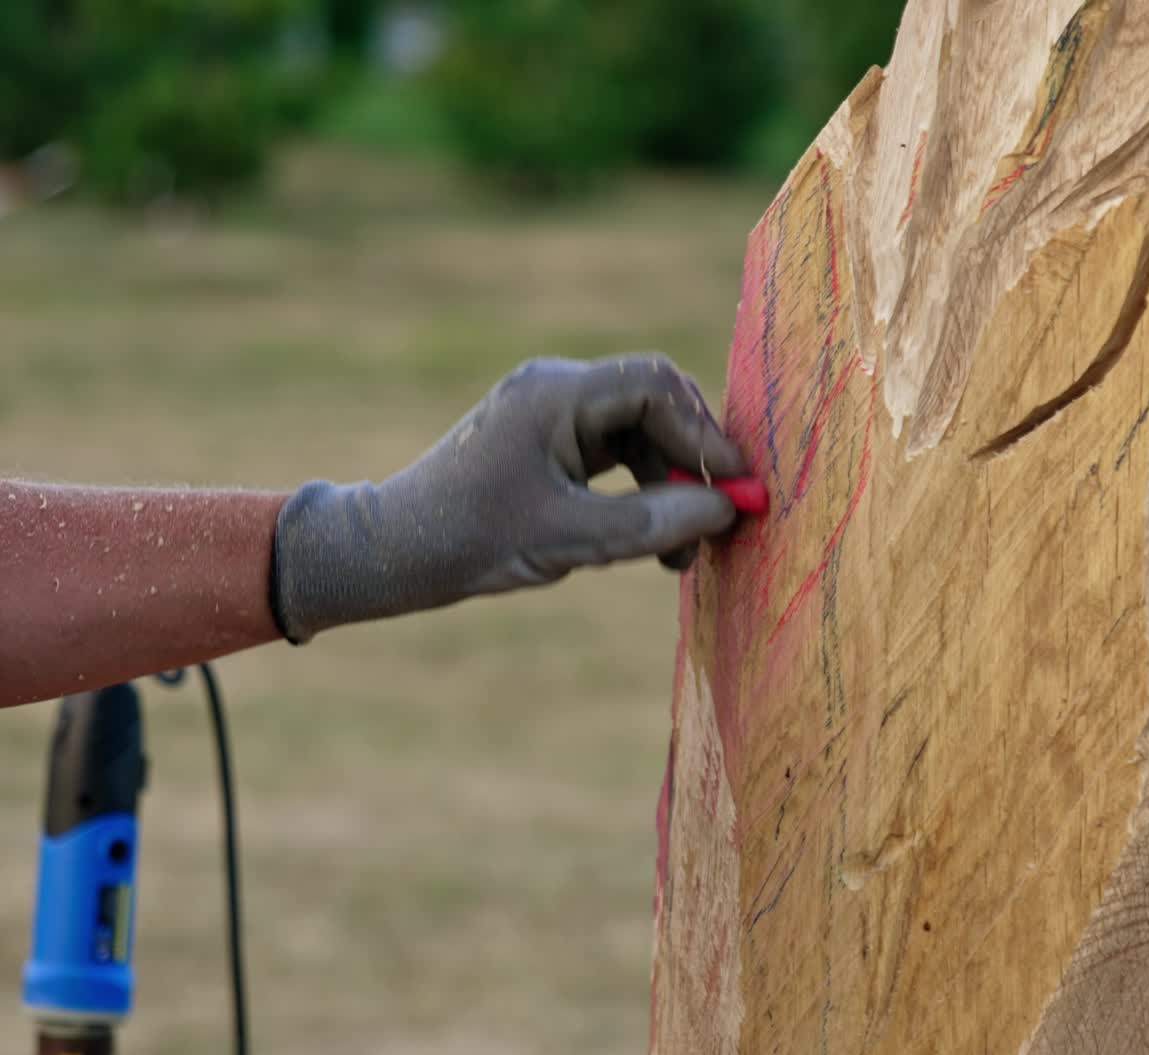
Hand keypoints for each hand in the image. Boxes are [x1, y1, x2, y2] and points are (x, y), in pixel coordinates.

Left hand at [270, 354, 747, 641]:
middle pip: (655, 406)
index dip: (705, 435)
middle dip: (693, 465)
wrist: (395, 551)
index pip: (656, 387)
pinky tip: (650, 544)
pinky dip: (640, 495)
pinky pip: (615, 457)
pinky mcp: (550, 444)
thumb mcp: (568, 538)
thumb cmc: (469, 540)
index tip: (738, 489)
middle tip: (719, 523)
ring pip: (640, 437)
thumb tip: (726, 510)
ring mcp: (553, 415)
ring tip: (682, 556)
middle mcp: (557, 390)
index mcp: (556, 394)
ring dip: (669, 490)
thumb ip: (651, 522)